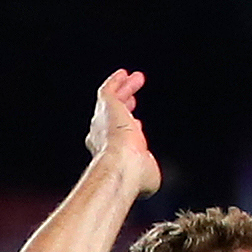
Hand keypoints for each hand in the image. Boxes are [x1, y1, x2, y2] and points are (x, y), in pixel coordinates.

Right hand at [85, 68, 156, 191]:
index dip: (129, 131)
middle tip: (132, 100)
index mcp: (110, 155)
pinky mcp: (106, 106)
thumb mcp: (148, 177)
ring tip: (136, 78)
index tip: (138, 125)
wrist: (121, 166)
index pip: (117, 139)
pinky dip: (115, 82)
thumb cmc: (133, 176)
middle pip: (112, 118)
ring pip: (112, 101)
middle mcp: (102, 137)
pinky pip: (108, 90)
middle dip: (124, 108)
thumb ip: (148, 170)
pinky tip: (124, 74)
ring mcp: (103, 120)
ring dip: (124, 89)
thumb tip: (149, 173)